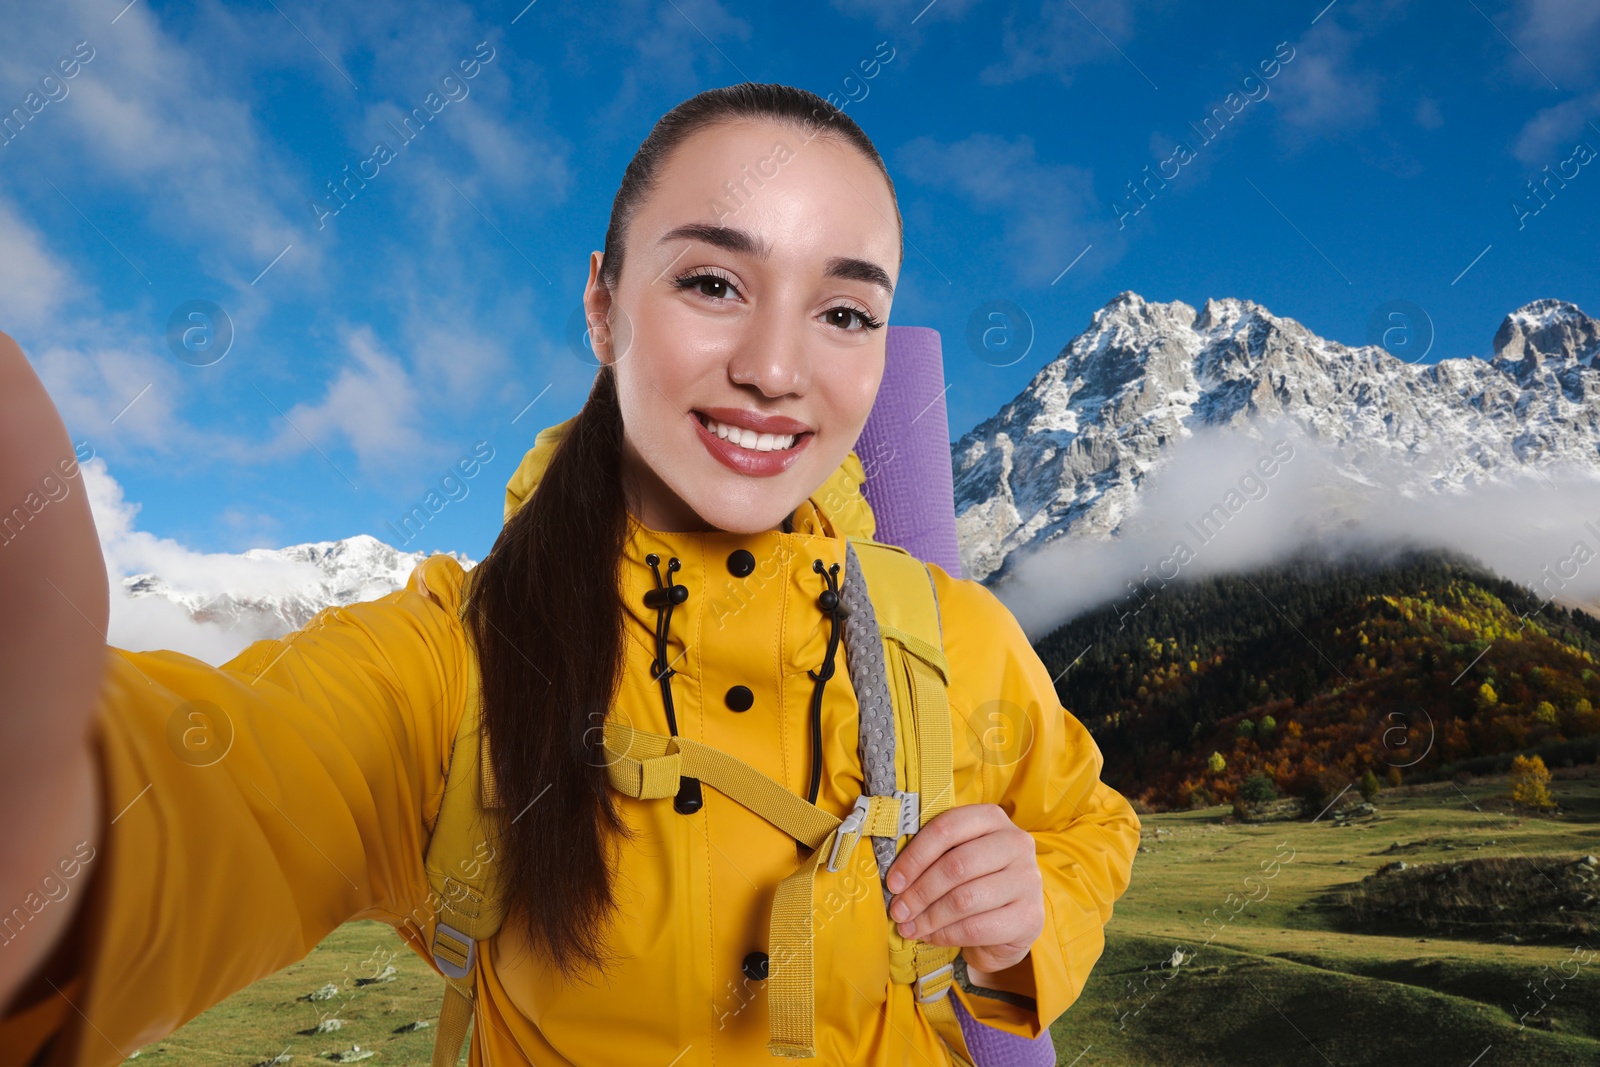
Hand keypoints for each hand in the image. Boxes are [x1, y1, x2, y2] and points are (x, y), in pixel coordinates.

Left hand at [883, 804, 1043, 972]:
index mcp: (992, 818)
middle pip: (956, 865)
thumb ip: (933, 856)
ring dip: (929, 917)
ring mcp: (1028, 879)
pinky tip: (931, 936)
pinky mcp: (1030, 916)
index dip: (915, 856)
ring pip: (965, 899)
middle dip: (920, 892)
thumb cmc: (975, 882)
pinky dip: (946, 935)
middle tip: (899, 910)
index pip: (947, 828)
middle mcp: (1016, 843)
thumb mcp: (957, 857)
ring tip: (910, 927)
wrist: (1011, 922)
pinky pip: (977, 927)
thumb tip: (895, 879)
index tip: (894, 881)